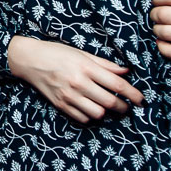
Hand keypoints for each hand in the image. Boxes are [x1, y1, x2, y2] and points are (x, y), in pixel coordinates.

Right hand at [7, 36, 143, 122]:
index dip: (133, 94)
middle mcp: (78, 83)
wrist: (29, 60)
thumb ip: (105, 64)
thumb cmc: (57, 53)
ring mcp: (68, 96)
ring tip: (107, 106)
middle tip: (127, 106)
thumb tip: (126, 71)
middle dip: (123, 107)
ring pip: (98, 114)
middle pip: (110, 102)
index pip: (117, 84)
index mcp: (86, 67)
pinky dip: (90, 116)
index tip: (141, 99)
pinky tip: (90, 108)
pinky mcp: (60, 105)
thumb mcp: (82, 53)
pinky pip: (82, 118)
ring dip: (106, 112)